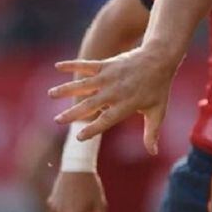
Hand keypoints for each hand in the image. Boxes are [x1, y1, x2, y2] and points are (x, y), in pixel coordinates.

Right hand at [49, 45, 176, 154]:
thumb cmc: (158, 87)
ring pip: (84, 84)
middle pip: (90, 104)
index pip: (107, 120)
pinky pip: (87, 65)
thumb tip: (153, 153)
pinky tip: (57, 66)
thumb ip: (152, 132)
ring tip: (51, 94)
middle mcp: (115, 92)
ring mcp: (109, 77)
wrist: (160, 59)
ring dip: (66, 89)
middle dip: (73, 113)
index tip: (79, 137)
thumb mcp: (158, 111)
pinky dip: (72, 65)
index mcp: (126, 105)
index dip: (93, 129)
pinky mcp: (106, 64)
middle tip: (57, 120)